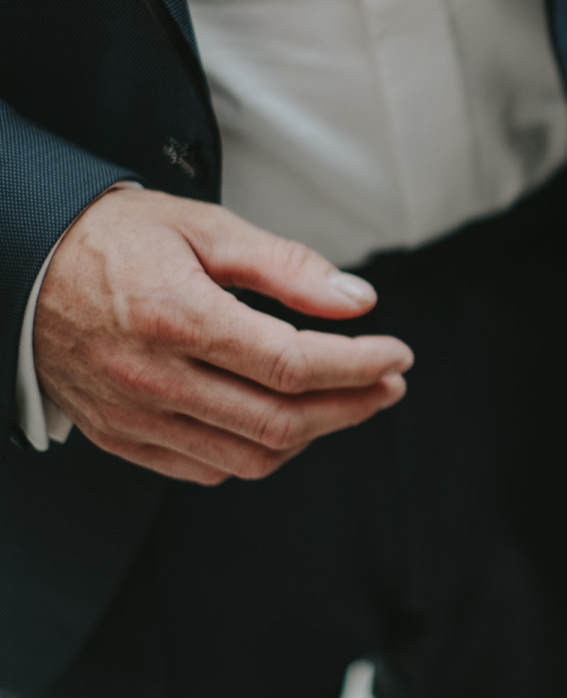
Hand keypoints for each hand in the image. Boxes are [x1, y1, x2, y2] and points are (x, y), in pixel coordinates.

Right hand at [34, 189, 413, 483]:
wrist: (21, 265)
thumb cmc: (116, 239)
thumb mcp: (206, 228)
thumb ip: (287, 266)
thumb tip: (359, 301)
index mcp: (176, 317)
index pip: (293, 364)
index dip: (359, 365)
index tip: (397, 356)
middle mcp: (152, 377)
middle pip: (281, 421)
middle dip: (352, 406)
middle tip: (388, 383)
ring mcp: (133, 416)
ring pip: (250, 457)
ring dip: (313, 434)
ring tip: (346, 400)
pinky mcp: (121, 437)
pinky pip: (207, 468)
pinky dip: (258, 451)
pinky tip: (283, 417)